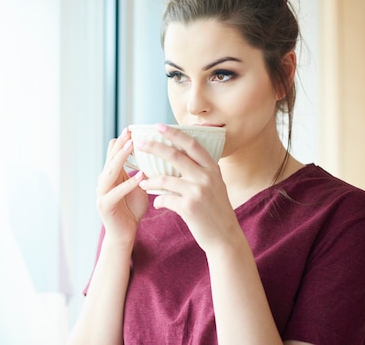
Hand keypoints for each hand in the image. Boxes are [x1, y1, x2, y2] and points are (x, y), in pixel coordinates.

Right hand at [96, 128, 147, 245]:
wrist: (124, 235)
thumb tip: (156, 156)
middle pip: (110, 158)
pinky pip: (116, 192)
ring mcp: (101, 192)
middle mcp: (103, 181)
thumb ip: (141, 172)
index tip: (133, 128)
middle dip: (121, 144)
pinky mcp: (104, 205)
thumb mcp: (138, 187)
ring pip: (110, 171)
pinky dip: (128, 183)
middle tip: (130, 132)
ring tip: (131, 146)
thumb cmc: (132, 210)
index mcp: (111, 175)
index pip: (114, 153)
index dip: (122, 140)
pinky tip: (139, 177)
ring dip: (121, 158)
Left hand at [137, 124, 239, 251]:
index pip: (192, 144)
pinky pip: (165, 199)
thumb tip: (178, 157)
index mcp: (212, 169)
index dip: (174, 133)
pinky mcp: (189, 207)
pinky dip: (158, 200)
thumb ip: (200, 171)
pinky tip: (157, 203)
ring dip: (150, 180)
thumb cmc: (215, 210)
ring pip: (165, 179)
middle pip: (175, 155)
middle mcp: (206, 177)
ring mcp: (198, 192)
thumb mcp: (214, 185)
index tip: (158, 126)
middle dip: (154, 147)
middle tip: (140, 143)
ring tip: (142, 181)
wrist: (225, 238)